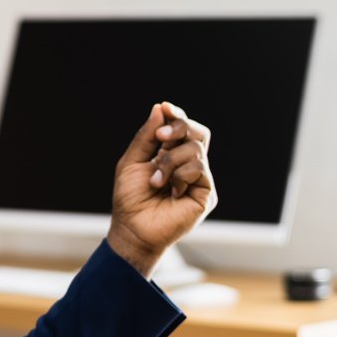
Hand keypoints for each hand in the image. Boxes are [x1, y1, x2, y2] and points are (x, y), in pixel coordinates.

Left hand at [107, 102, 215, 277]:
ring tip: (156, 180)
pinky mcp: (206, 193)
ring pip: (196, 149)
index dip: (177, 116)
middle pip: (197, 132)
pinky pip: (200, 169)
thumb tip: (160, 108)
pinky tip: (171, 191)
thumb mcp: (132, 162)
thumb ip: (146, 136)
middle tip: (161, 136)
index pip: (183, 128)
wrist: (133, 229)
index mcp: (171, 155)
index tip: (165, 108)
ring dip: (171, 161)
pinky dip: (180, 175)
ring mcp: (199, 179)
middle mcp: (188, 165)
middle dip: (179, 127)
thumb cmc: (130, 199)